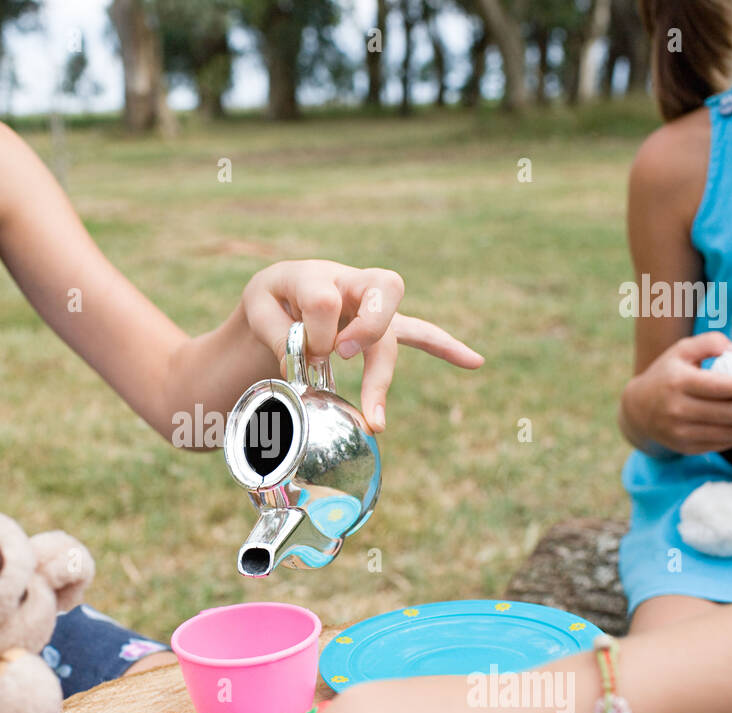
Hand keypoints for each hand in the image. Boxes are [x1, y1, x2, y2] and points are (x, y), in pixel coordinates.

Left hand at [241, 260, 483, 432]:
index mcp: (317, 273)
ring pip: (394, 330)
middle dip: (367, 328)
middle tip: (341, 355)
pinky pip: (421, 334)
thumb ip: (278, 333)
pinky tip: (473, 361)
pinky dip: (445, 348)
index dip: (313, 331)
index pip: (325, 298)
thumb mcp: (257, 309)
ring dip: (382, 375)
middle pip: (383, 294)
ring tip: (375, 420)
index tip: (300, 353)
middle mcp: (353, 283)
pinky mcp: (385, 326)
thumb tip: (305, 367)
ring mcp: (373, 307)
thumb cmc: (272, 301)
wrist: (281, 294)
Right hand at [622, 332, 731, 455]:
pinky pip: (719, 444)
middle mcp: (677, 409)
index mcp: (678, 382)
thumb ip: (709, 342)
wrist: (637, 410)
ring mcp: (680, 431)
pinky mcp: (686, 447)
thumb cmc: (667, 375)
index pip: (713, 386)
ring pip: (725, 432)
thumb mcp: (680, 351)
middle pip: (724, 414)